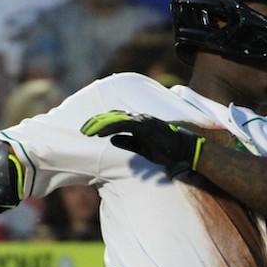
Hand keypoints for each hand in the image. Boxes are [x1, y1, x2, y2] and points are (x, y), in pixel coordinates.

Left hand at [81, 110, 203, 176]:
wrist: (184, 150)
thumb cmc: (165, 149)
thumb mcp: (142, 148)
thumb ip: (127, 142)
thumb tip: (112, 140)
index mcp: (138, 122)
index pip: (116, 119)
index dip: (101, 123)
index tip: (88, 130)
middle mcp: (139, 118)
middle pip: (112, 116)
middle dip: (96, 122)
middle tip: (83, 130)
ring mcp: (142, 120)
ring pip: (116, 118)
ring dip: (100, 124)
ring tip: (87, 131)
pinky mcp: (145, 126)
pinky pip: (124, 125)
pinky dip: (111, 128)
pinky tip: (101, 133)